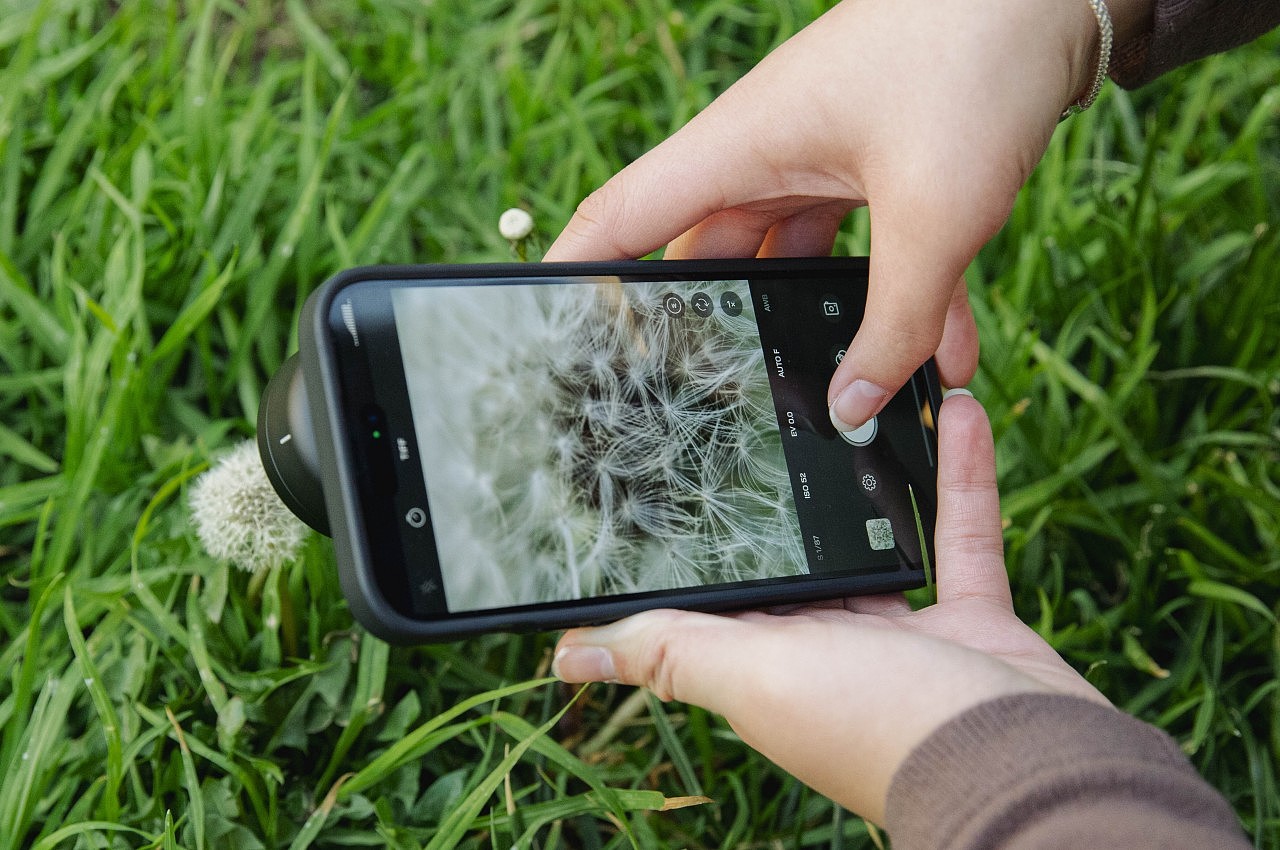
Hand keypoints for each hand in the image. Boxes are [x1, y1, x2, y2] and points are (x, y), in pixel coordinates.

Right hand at [546, 0, 1126, 429]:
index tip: (546, 342)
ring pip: (789, 260)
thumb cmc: (973, 63)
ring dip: (818, 323)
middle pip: (705, 257)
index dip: (575, 277)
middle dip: (706, 330)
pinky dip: (895, 299)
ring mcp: (821, 158)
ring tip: (827, 398)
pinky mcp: (876, 166)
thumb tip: (851, 409)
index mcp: (740, 148)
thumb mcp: (935, 216)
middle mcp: (766, 154)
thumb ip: (893, 324)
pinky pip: (864, 249)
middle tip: (693, 405)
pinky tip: (940, 358)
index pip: (622, 218)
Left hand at [552, 392, 1109, 823]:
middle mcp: (827, 650)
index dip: (687, 542)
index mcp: (766, 663)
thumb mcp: (757, 676)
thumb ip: (674, 652)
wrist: (1026, 769)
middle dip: (780, 494)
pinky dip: (958, 474)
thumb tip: (568, 656)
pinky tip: (952, 412)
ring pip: (876, 533)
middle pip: (794, 555)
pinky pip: (958, 529)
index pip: (711, 595)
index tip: (661, 471)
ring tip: (856, 398)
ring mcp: (903, 638)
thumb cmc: (880, 726)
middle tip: (763, 406)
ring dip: (870, 470)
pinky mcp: (972, 618)